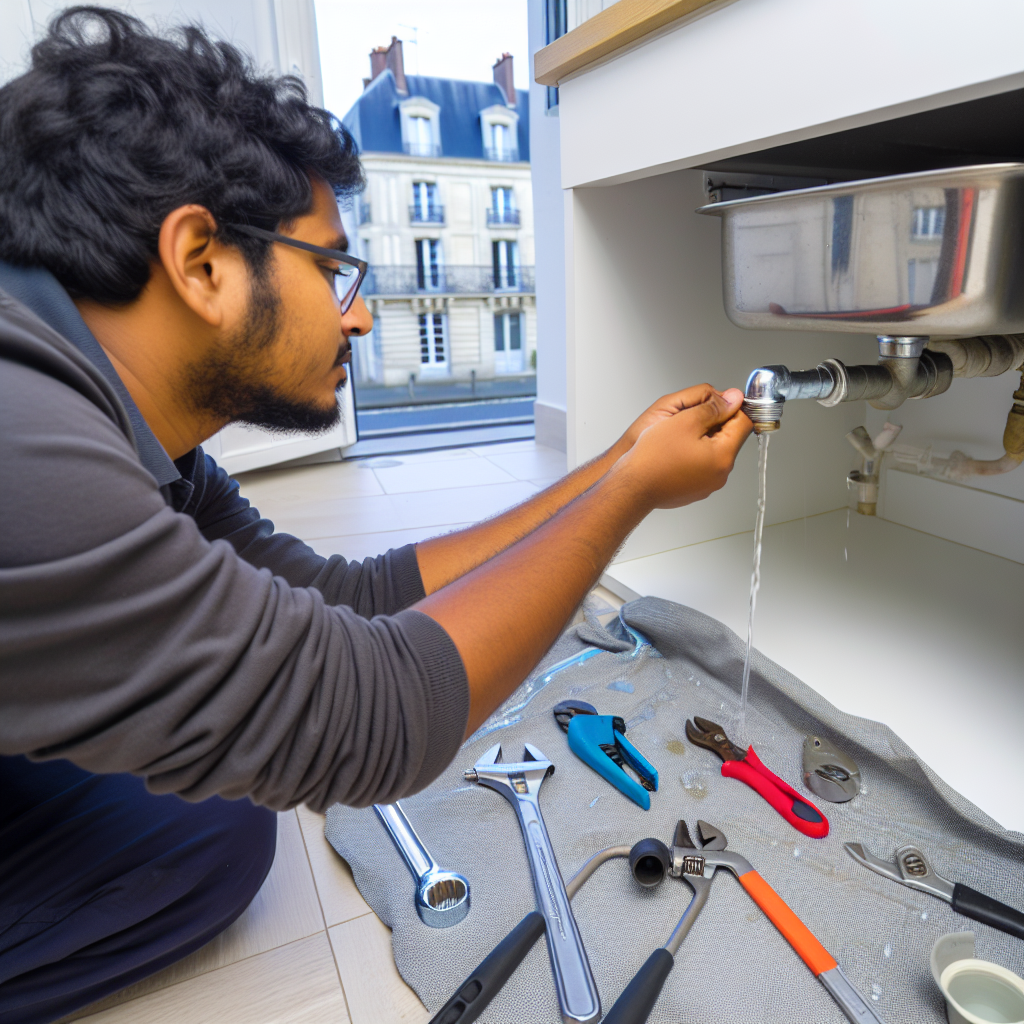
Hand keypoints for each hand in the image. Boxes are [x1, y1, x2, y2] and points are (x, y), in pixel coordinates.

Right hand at [613, 386, 751, 508]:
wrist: (632, 487)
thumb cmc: (653, 457)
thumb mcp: (686, 421)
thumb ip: (714, 408)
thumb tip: (734, 399)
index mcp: (723, 457)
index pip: (744, 423)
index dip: (731, 407)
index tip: (716, 402)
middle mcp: (720, 474)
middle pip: (729, 438)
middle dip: (714, 424)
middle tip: (689, 419)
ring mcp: (708, 485)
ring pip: (713, 452)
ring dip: (701, 439)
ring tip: (678, 436)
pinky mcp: (695, 490)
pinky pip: (701, 466)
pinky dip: (692, 455)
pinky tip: (673, 452)